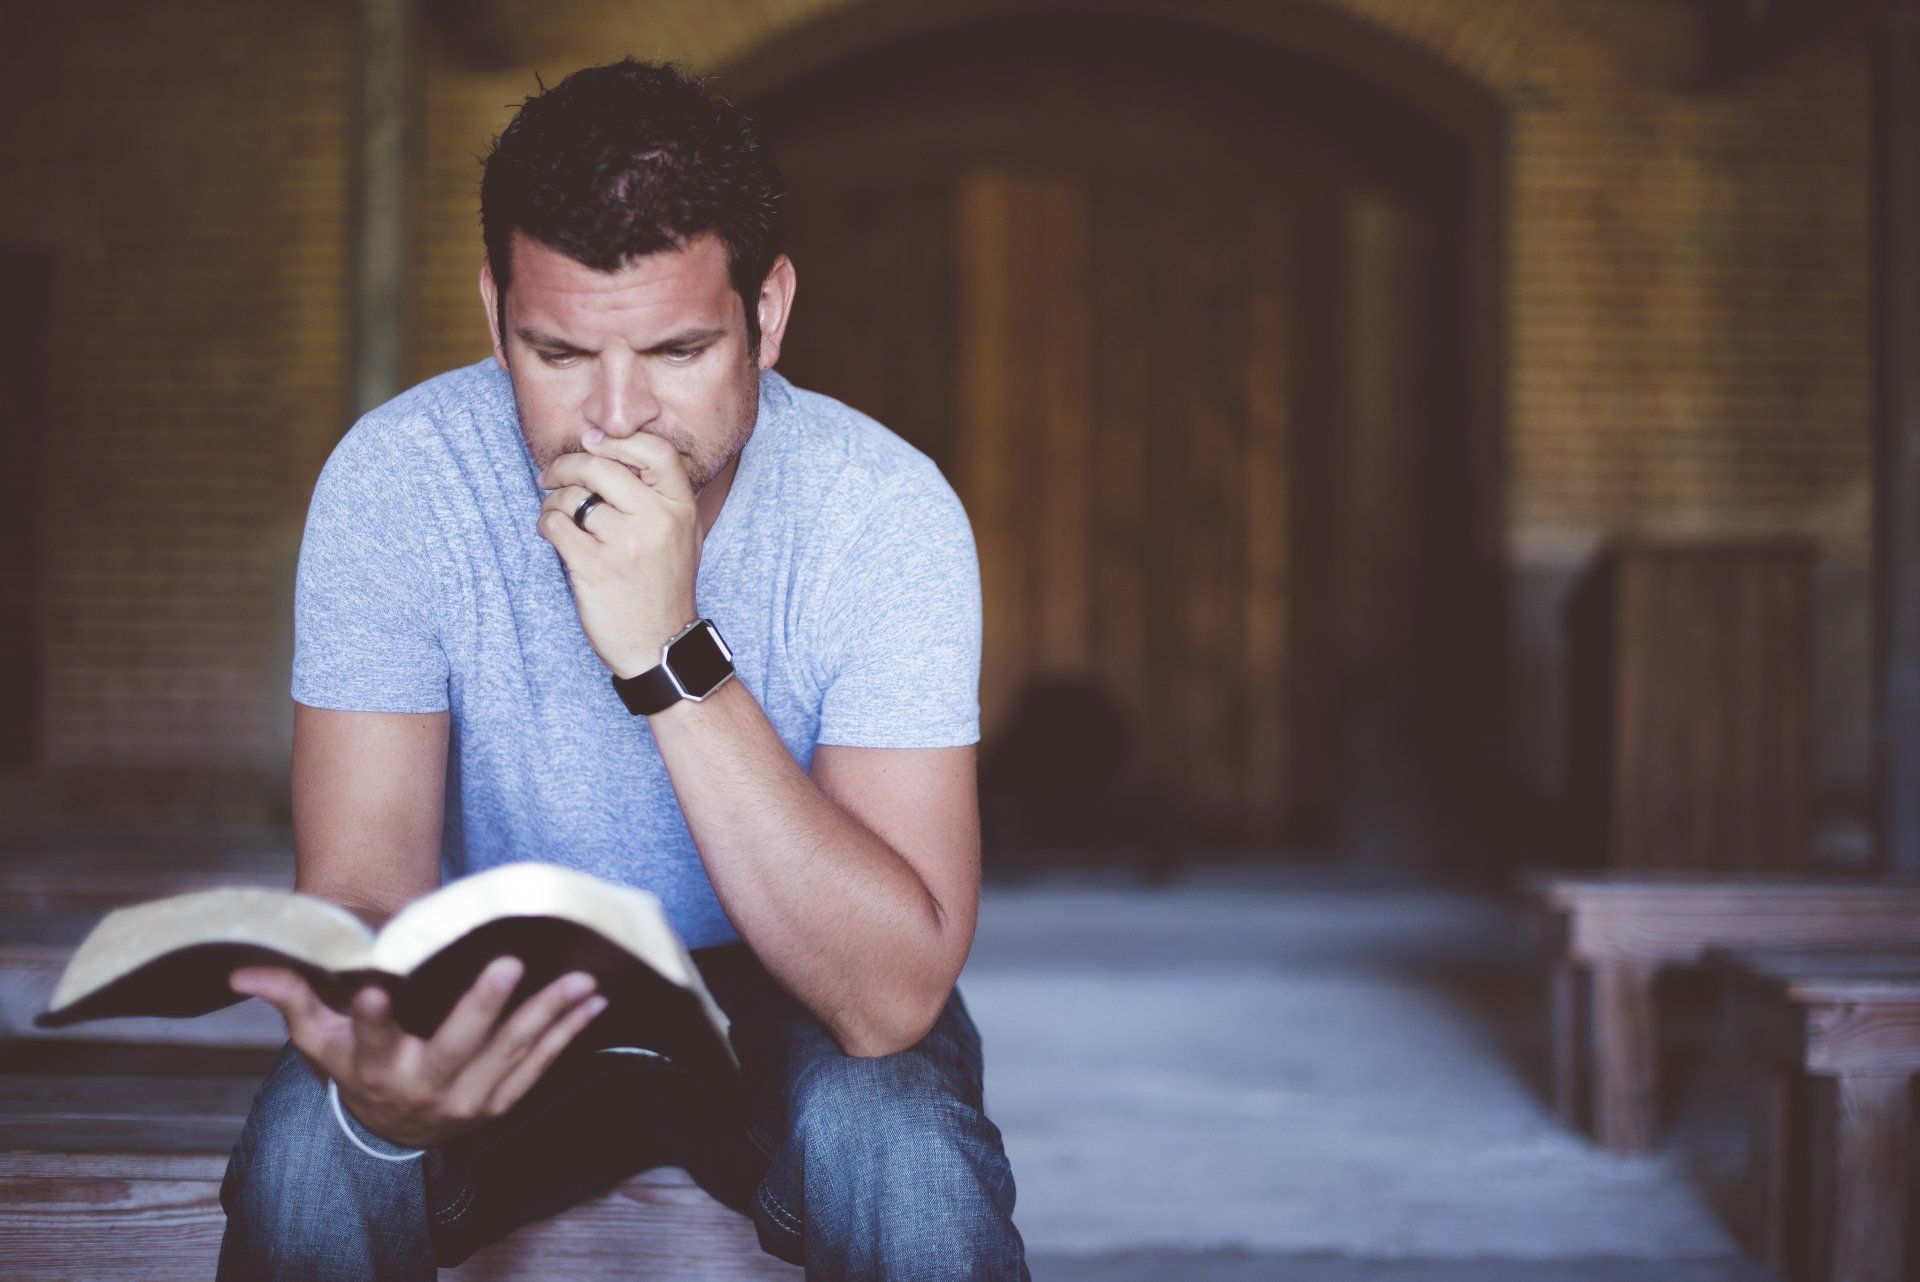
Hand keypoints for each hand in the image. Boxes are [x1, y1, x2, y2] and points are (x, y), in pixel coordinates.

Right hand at [229, 956, 606, 1148]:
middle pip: (454, 1046)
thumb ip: (294, 997)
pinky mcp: (500, 1102)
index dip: (370, 1016)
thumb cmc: (357, 1067)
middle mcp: (422, 1086)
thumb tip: (244, 967)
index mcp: (374, 1066)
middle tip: (508, 965)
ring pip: (510, 1054)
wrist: (394, 1129)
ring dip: (547, 1015)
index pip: (368, 1039)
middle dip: (483, 1007)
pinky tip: (592, 1005)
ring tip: (579, 979)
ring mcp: (467, 1098)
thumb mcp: (320, 1039)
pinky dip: (568, 1036)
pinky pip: (539, 1067)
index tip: (373, 987)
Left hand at [535, 428, 700, 678]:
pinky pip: (555, 525)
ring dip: (553, 502)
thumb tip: (609, 447)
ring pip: (572, 496)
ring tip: (555, 514)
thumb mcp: (682, 533)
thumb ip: (658, 493)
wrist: (660, 643)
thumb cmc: (664, 585)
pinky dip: (546, 524)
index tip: (591, 440)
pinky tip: (552, 533)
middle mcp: (657, 520)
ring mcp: (626, 543)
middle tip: (550, 475)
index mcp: (681, 507)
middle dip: (566, 465)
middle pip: (601, 466)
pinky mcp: (595, 566)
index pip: (654, 450)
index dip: (617, 439)